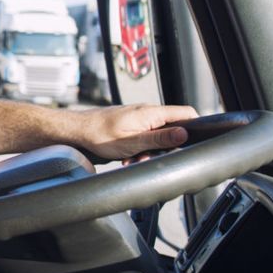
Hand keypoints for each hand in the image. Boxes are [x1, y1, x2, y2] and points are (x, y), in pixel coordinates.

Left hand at [77, 103, 198, 161]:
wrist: (77, 130)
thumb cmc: (100, 135)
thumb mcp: (133, 142)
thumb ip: (159, 139)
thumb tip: (184, 134)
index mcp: (152, 113)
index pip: (186, 113)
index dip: (194, 127)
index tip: (193, 143)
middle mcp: (148, 112)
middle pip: (172, 129)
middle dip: (164, 147)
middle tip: (149, 158)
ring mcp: (139, 117)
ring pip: (156, 136)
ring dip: (148, 151)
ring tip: (132, 159)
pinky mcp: (131, 124)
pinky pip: (143, 136)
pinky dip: (138, 148)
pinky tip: (126, 157)